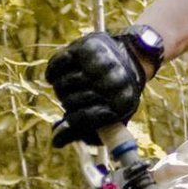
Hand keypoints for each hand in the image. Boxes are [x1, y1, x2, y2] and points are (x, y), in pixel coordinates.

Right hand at [45, 31, 147, 146]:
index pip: (83, 119)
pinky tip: (60, 74)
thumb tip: (56, 142)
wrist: (133, 57)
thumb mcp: (111, 118)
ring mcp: (98, 63)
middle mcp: (111, 83)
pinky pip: (57, 63)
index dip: (73, 123)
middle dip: (70, 102)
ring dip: (63, 87)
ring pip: (62, 84)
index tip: (68, 123)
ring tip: (74, 85)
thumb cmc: (117, 93)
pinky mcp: (86, 47)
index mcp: (120, 104)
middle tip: (77, 97)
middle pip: (69, 101)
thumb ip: (86, 132)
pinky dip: (54, 70)